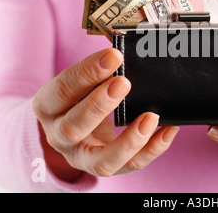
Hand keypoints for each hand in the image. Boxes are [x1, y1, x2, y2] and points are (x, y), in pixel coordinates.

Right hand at [33, 48, 178, 179]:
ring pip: (102, 161)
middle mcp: (59, 136)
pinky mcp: (106, 167)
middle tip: (124, 82)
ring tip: (151, 116)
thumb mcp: (79, 80)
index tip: (113, 55)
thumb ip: (98, 67)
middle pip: (73, 127)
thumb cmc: (80, 94)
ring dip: (128, 140)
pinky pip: (130, 166)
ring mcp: (82, 157)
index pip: (61, 90)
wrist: (73, 125)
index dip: (86, 73)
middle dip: (100, 105)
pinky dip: (152, 149)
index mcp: (48, 107)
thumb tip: (129, 50)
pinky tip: (169, 130)